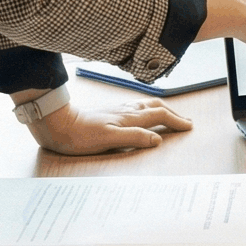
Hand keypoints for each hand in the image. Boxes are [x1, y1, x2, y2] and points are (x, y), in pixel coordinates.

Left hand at [18, 94, 193, 155]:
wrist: (57, 123)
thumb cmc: (79, 135)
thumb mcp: (108, 140)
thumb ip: (134, 137)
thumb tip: (157, 139)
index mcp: (129, 117)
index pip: (160, 116)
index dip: (176, 121)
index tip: (189, 127)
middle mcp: (126, 110)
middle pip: (156, 107)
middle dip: (173, 113)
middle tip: (185, 122)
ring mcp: (117, 109)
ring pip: (146, 105)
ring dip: (162, 109)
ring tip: (170, 115)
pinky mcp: (109, 111)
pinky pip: (136, 107)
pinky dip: (148, 109)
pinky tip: (142, 113)